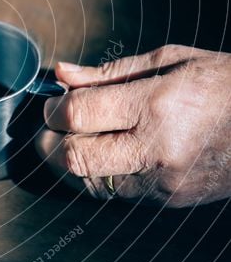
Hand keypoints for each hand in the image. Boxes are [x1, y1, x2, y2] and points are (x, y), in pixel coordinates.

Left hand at [35, 45, 230, 206]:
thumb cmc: (222, 84)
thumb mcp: (169, 61)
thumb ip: (108, 73)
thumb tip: (62, 75)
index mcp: (156, 105)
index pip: (79, 115)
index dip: (53, 108)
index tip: (52, 102)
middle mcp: (157, 149)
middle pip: (75, 157)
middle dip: (49, 142)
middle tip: (48, 128)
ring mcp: (163, 181)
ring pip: (89, 182)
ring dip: (70, 162)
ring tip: (73, 140)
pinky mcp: (168, 201)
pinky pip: (114, 194)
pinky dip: (98, 175)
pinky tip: (102, 155)